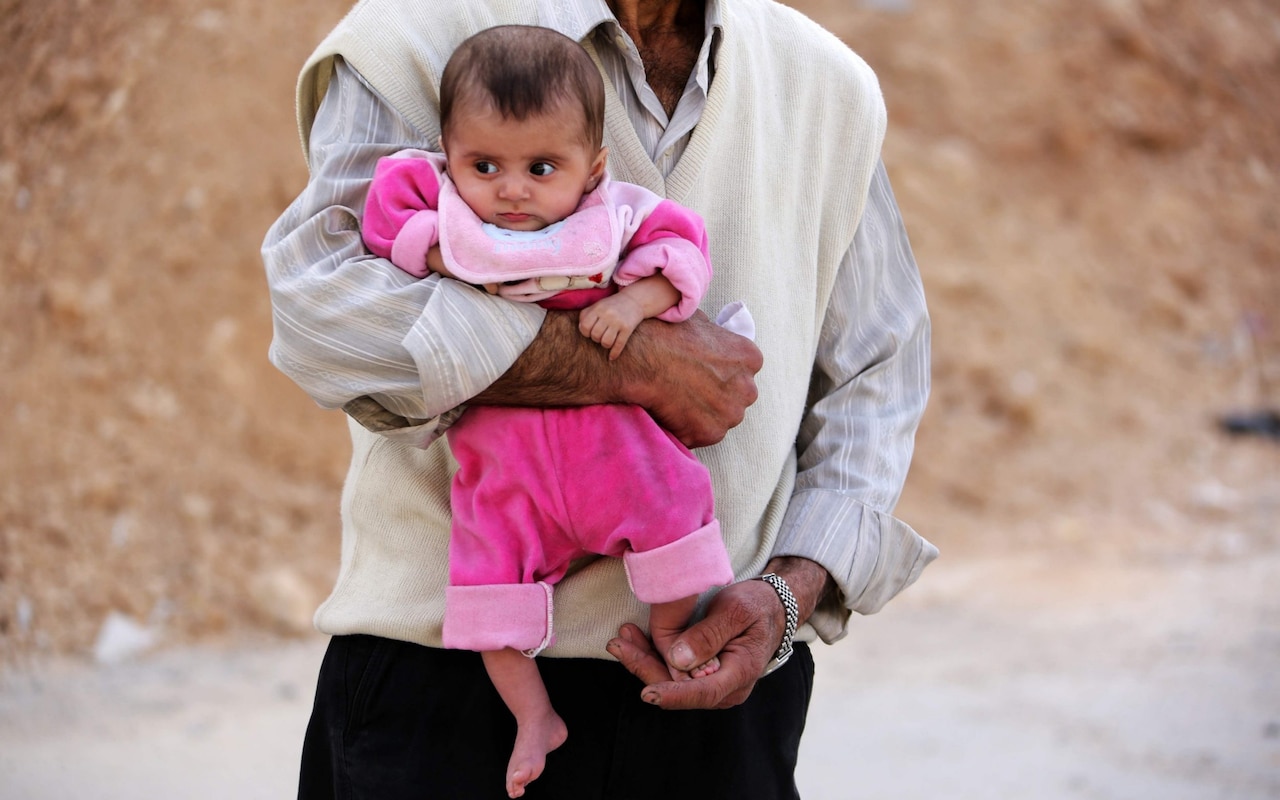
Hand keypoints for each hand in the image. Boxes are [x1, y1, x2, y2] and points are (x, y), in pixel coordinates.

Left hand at [579, 294, 644, 360]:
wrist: (633, 301)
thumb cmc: (611, 306)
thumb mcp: (597, 306)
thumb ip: (585, 315)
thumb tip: (581, 328)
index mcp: (598, 308)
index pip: (585, 327)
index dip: (585, 332)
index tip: (590, 331)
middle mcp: (608, 314)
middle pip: (595, 336)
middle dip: (596, 338)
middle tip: (601, 334)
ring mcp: (618, 322)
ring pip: (606, 342)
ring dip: (605, 344)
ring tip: (607, 340)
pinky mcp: (628, 328)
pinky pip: (619, 345)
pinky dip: (614, 353)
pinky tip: (611, 357)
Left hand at [606, 557, 831, 709]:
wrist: (769, 608)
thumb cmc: (756, 606)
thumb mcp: (736, 611)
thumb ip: (709, 635)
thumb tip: (678, 659)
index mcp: (740, 674)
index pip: (704, 693)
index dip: (674, 694)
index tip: (647, 693)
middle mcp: (724, 688)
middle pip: (678, 688)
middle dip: (645, 668)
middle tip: (618, 645)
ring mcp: (711, 683)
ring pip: (670, 681)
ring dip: (643, 661)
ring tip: (620, 639)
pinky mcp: (699, 674)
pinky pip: (672, 671)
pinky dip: (651, 656)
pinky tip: (632, 639)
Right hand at [622, 311, 761, 447]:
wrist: (641, 357)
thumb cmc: (666, 335)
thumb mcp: (700, 322)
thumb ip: (716, 338)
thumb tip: (711, 342)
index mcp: (749, 358)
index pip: (743, 373)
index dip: (721, 374)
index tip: (703, 374)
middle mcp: (747, 389)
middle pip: (736, 399)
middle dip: (717, 397)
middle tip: (689, 389)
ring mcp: (730, 415)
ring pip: (719, 419)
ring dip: (702, 415)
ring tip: (676, 402)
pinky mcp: (709, 434)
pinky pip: (699, 435)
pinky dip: (685, 429)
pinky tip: (669, 413)